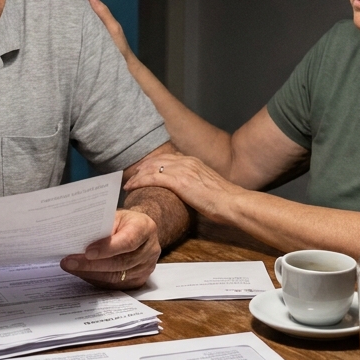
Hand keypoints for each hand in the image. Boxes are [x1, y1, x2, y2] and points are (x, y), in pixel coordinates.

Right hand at [57, 0, 134, 62]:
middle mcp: (92, 19)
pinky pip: (72, 26)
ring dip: (63, 5)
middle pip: (77, 1)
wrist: (122, 66)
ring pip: (74, 13)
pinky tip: (54, 20)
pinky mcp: (85, 39)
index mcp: (99, 14)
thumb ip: (104, 13)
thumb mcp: (113, 29)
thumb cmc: (119, 49)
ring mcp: (88, 28)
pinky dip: (65, 20)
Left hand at [60, 209, 159, 288]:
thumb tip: (76, 240)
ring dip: (90, 273)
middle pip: (120, 262)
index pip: (128, 241)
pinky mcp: (139, 281)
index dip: (107, 248)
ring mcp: (146, 268)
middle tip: (69, 262)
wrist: (140, 231)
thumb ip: (101, 227)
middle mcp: (150, 250)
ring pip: (116, 277)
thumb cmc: (124, 222)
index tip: (87, 252)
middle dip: (91, 264)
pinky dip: (96, 279)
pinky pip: (115, 285)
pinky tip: (82, 273)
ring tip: (71, 267)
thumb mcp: (115, 216)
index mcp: (145, 228)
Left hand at [125, 152, 243, 224]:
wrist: (231, 202)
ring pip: (151, 168)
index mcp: (194, 161)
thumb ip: (195, 184)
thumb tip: (189, 192)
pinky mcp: (178, 181)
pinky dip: (139, 182)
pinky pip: (152, 178)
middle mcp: (186, 162)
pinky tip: (131, 187)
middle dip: (142, 168)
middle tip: (131, 176)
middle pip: (156, 160)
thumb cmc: (223, 200)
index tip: (144, 170)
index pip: (167, 158)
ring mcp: (182, 170)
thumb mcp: (207, 186)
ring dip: (137, 175)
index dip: (153, 163)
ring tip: (128, 184)